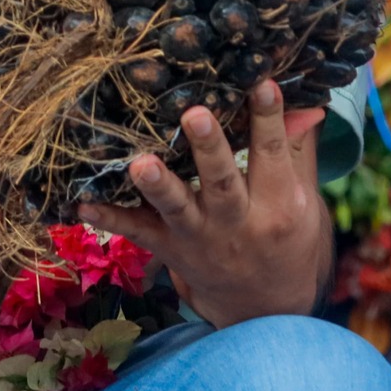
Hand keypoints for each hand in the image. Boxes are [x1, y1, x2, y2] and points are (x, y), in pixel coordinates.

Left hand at [78, 79, 329, 327]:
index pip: (273, 155)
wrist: (264, 306)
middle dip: (209, 149)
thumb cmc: (285, 236)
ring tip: (139, 164)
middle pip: (222, 183)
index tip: (261, 84)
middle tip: (195, 114)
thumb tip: (310, 101)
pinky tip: (80, 203)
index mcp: (279, 205)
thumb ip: (296, 148)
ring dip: (157, 186)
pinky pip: (137, 233)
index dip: (268, 119)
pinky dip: (109, 219)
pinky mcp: (171, 249)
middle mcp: (239, 223)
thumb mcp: (302, 196)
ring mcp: (201, 238)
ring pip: (178, 209)